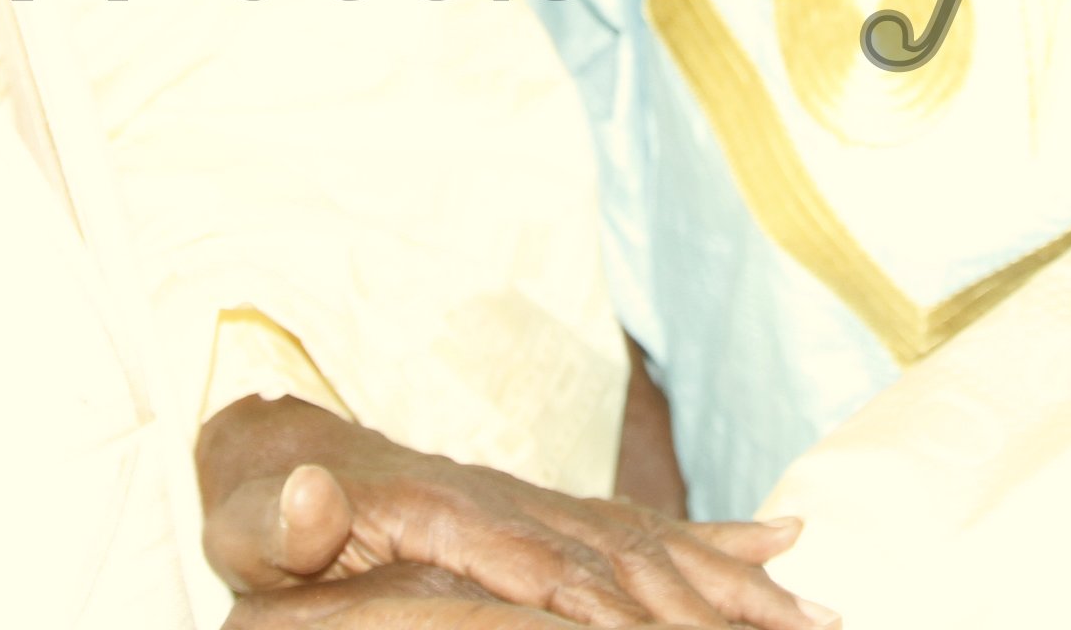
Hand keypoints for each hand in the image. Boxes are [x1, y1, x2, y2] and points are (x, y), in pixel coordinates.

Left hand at [198, 396, 830, 628]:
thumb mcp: (249, 526)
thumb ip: (282, 522)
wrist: (280, 456)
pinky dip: (722, 540)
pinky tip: (788, 545)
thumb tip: (315, 497)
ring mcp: (543, 505)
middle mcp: (516, 503)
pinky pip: (649, 529)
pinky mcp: (555, 516)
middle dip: (718, 603)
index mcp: (450, 513)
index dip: (612, 604)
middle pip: (632, 559)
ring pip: (659, 547)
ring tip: (820, 614)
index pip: (548, 566)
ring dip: (741, 583)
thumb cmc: (263, 513)